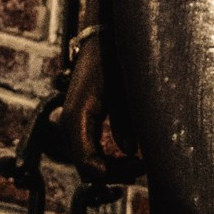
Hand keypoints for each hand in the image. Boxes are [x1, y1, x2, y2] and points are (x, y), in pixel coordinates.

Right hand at [58, 34, 135, 181]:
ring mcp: (73, 123)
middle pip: (87, 167)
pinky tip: (130, 156)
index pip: (87, 163)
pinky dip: (108, 158)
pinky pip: (90, 149)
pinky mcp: (81, 121)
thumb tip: (129, 151)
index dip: (113, 173)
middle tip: (144, 166)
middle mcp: (69, 122)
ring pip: (88, 161)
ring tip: (140, 163)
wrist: (103, 39)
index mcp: (77, 116)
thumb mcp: (125, 89)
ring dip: (112, 167)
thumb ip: (125, 121)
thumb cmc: (116, 60)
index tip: (141, 165)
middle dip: (114, 173)